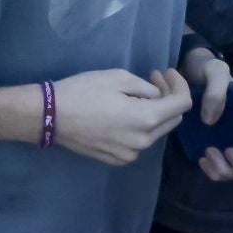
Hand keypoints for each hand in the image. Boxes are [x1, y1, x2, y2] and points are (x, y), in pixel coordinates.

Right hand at [52, 68, 192, 166]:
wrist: (50, 116)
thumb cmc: (82, 91)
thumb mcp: (116, 77)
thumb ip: (145, 86)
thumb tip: (156, 95)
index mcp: (146, 119)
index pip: (182, 105)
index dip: (180, 85)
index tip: (166, 73)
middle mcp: (144, 141)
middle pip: (172, 120)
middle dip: (167, 98)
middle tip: (152, 80)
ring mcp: (131, 153)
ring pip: (155, 132)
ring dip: (153, 113)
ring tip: (134, 97)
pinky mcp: (118, 160)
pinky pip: (138, 142)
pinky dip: (138, 127)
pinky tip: (120, 115)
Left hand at [181, 51, 232, 181]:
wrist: (194, 74)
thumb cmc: (213, 72)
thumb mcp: (216, 72)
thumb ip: (216, 91)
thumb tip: (210, 121)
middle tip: (227, 152)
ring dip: (226, 171)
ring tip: (208, 154)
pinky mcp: (222, 149)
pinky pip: (222, 170)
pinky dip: (214, 171)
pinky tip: (203, 161)